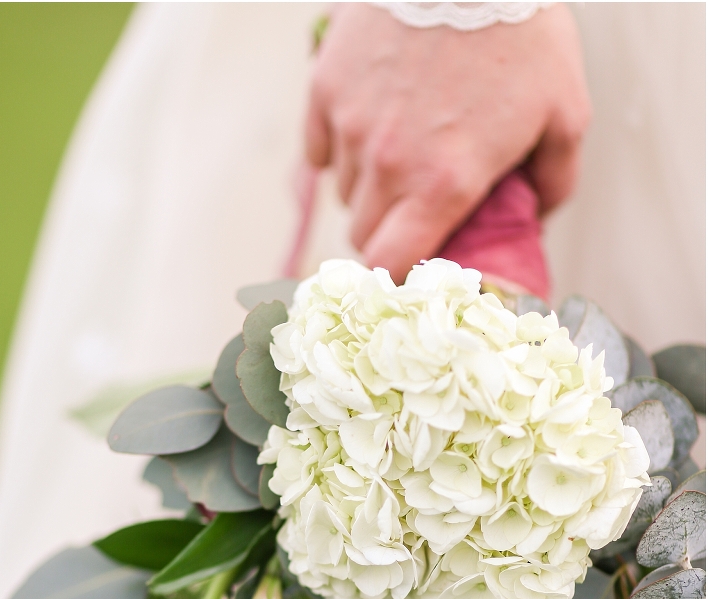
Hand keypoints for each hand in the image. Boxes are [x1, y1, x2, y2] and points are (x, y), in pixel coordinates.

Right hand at [305, 3, 590, 281]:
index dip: (394, 281)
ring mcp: (350, 126)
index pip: (390, 268)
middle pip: (364, 236)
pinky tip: (368, 129)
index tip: (407, 276)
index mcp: (442, 184)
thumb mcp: (564, 111)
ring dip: (368, 189)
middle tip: (414, 213)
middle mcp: (388, 164)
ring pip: (344, 192)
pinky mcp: (326, 88)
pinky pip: (318, 149)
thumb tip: (537, 217)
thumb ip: (553, 180)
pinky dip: (337, 150)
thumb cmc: (523, 32)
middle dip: (387, 233)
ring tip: (401, 156)